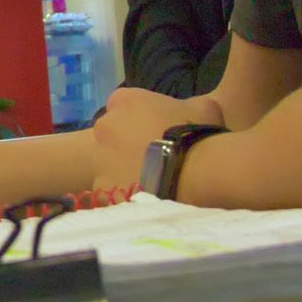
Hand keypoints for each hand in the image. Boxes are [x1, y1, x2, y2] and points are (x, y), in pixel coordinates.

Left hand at [91, 87, 219, 194]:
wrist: (192, 171)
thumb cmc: (194, 132)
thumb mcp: (201, 107)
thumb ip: (187, 105)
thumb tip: (192, 111)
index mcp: (124, 100)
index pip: (122, 105)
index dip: (137, 120)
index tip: (153, 132)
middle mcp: (104, 126)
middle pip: (108, 136)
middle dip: (122, 146)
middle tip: (149, 160)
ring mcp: (99, 160)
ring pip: (105, 166)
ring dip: (120, 172)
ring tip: (147, 184)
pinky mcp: (102, 189)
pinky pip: (110, 193)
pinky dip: (122, 197)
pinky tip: (143, 201)